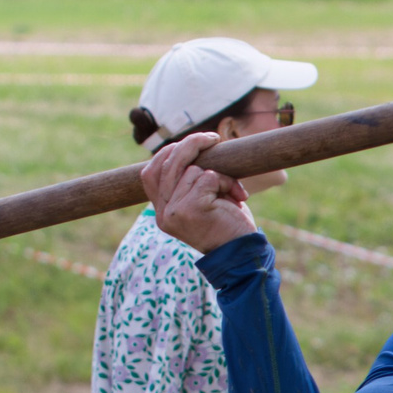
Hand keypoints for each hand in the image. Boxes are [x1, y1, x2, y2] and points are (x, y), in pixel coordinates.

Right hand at [141, 131, 258, 254]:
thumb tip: (190, 147)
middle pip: (168, 163)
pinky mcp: (191, 208)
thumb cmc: (227, 225)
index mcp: (162, 212)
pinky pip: (209, 177)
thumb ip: (189, 184)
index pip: (149, 174)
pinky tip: (236, 198)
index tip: (190, 143)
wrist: (242, 254)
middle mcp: (163, 213)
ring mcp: (174, 211)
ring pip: (192, 169)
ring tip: (232, 194)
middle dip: (191, 144)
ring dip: (219, 175)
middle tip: (213, 139)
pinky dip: (226, 182)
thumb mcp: (202, 203)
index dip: (166, 153)